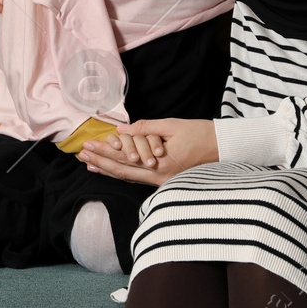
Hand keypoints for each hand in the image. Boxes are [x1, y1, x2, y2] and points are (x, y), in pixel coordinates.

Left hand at [80, 118, 217, 185]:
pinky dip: (122, 173)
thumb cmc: (202, 134)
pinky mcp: (165, 180)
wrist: (224, 149)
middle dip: (100, 162)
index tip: (88, 145)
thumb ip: (146, 128)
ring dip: (108, 169)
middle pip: (122, 172)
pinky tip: (111, 169)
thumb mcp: (173, 126)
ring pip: (128, 177)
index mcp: (160, 164)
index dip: (104, 153)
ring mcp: (161, 182)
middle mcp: (158, 177)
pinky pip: (138, 178)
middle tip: (82, 154)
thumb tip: (122, 130)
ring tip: (90, 164)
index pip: (123, 160)